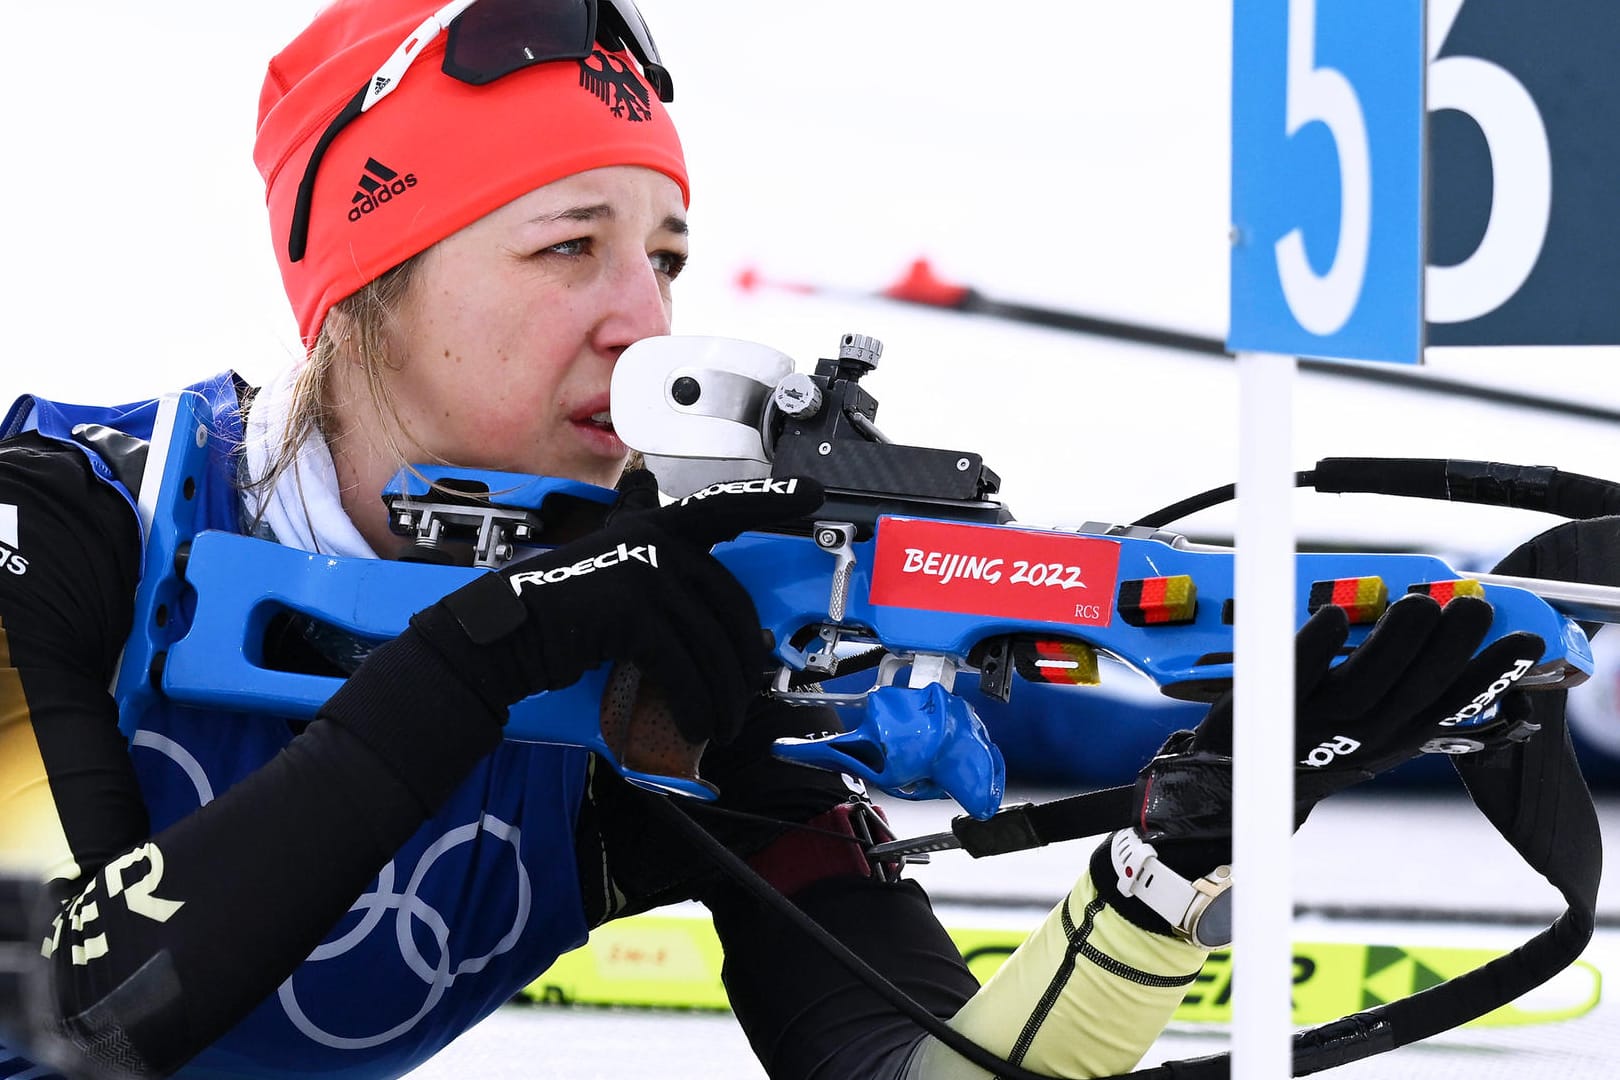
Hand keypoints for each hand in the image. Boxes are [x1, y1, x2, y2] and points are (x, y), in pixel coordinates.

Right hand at [410, 471, 823, 744]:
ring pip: (711, 645)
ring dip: (722, 697)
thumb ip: (668, 583)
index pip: (725, 506)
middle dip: (742, 664)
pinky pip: (684, 666)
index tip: (815, 495)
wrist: (507, 636)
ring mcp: (646, 569)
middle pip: (731, 607)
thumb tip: (728, 630)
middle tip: (741, 701)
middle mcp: (657, 539)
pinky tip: (697, 725)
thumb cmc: (566, 619)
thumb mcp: (621, 582)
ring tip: (719, 725)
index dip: (773, 500)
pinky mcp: (633, 608)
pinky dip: (695, 704)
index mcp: (659, 527)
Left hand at [1136, 594, 1545, 870]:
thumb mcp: (1365, 737)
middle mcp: (1356, 740)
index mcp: (1388, 743)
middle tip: (1472, 605)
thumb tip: (1453, 661)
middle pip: (1413, 692)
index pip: (1448, 709)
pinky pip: (1292, 677)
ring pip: (1362, 684)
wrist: (1231, 793)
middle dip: (1450, 647)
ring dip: (1395, 641)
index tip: (1524, 643)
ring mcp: (1310, 728)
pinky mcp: (1265, 712)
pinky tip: (1334, 615)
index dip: (1490, 678)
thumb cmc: (1307, 750)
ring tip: (1419, 603)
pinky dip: (1314, 647)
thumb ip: (1404, 703)